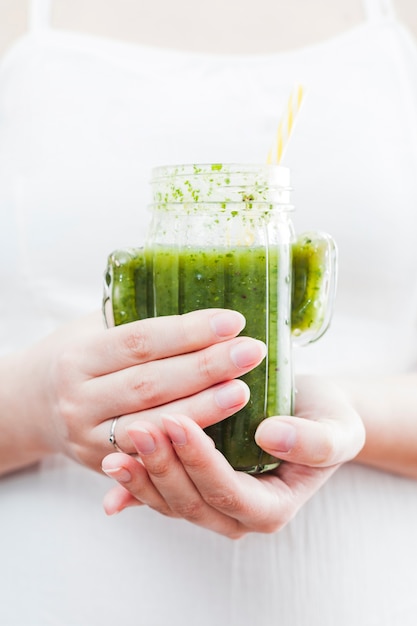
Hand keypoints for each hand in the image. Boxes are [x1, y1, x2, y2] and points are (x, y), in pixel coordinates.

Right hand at [2, 309, 265, 473]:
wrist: (34, 404)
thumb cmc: (78, 356)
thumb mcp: (94, 329)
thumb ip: (136, 325)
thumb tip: (204, 303)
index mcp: (78, 356)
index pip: (140, 342)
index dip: (188, 332)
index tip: (233, 322)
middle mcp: (78, 399)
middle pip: (151, 384)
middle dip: (205, 367)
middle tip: (251, 352)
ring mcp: (88, 437)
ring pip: (152, 425)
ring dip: (203, 409)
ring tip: (242, 389)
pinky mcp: (102, 463)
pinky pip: (149, 456)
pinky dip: (184, 443)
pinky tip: (220, 429)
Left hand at [101, 377, 364, 537]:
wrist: (308, 413)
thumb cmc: (324, 420)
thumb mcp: (335, 428)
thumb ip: (313, 442)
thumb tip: (270, 437)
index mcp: (272, 508)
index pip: (229, 493)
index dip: (201, 462)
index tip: (178, 422)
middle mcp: (237, 516)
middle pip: (191, 501)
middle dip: (163, 466)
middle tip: (140, 427)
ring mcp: (211, 505)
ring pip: (168, 501)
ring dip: (141, 474)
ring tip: (118, 445)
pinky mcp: (192, 487)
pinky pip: (158, 493)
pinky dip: (133, 485)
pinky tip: (110, 469)